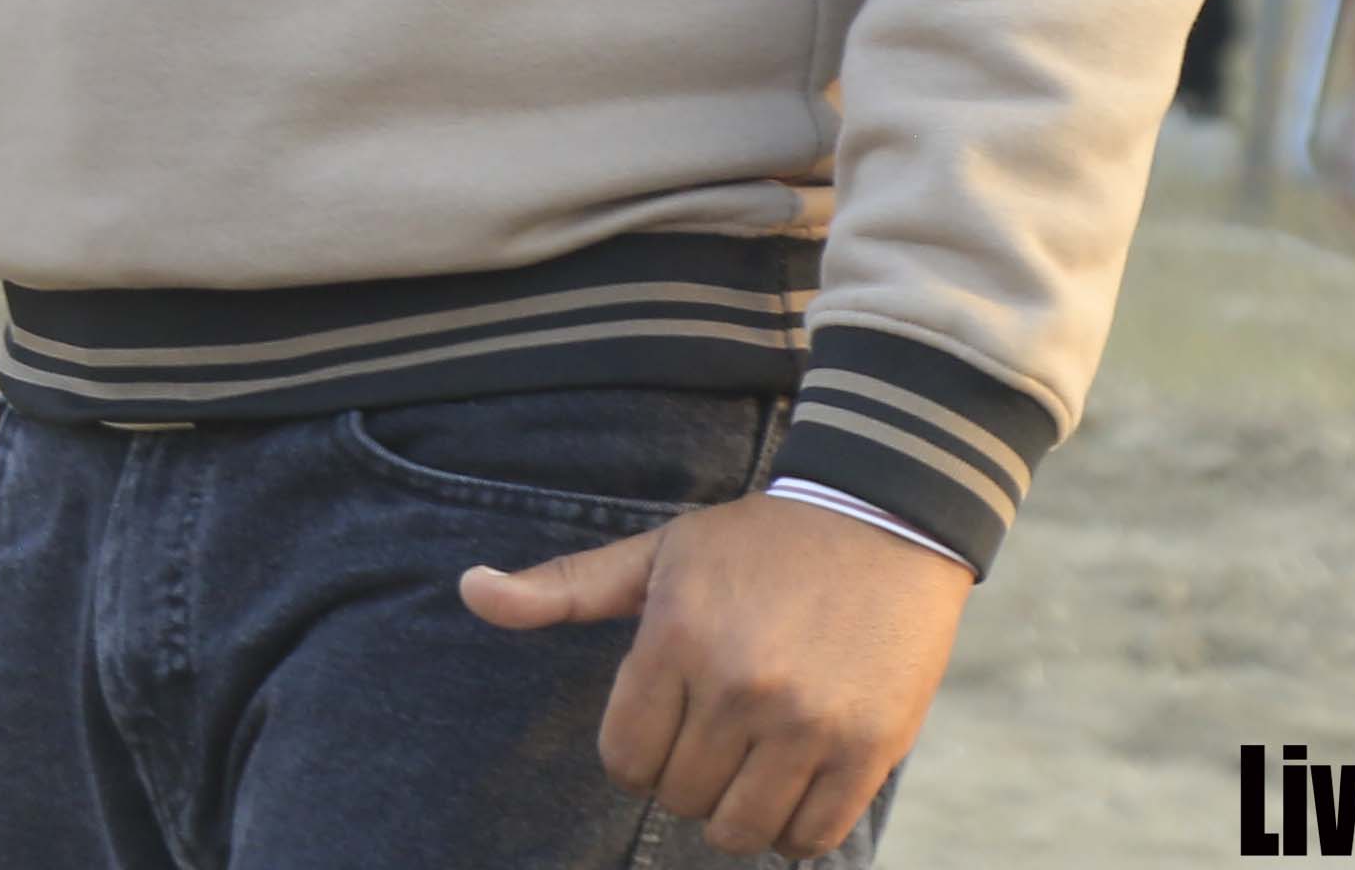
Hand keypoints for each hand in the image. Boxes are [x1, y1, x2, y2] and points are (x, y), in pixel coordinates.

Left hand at [457, 492, 964, 858]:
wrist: (883, 517)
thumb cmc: (758, 541)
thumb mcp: (658, 552)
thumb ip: (564, 585)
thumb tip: (470, 589)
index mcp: (676, 638)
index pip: (625, 760)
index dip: (640, 751)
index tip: (669, 720)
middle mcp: (738, 685)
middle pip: (681, 798)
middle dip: (690, 776)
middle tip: (719, 732)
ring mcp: (807, 722)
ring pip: (740, 830)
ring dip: (740, 810)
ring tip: (756, 761)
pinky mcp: (868, 748)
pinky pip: (812, 838)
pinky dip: (796, 829)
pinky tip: (797, 782)